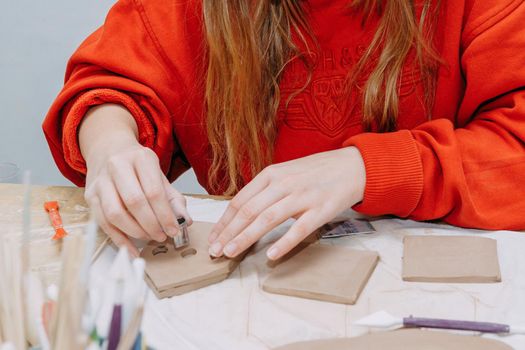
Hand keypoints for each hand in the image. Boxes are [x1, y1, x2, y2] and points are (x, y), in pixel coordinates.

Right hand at [84, 141, 190, 256]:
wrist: (109, 150)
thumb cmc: (137, 167)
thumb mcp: (159, 175)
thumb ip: (173, 198)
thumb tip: (184, 220)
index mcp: (140, 158)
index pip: (154, 191)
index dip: (165, 215)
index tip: (174, 229)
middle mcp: (117, 166)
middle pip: (134, 202)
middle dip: (151, 224)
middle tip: (162, 236)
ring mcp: (101, 181)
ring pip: (115, 213)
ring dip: (134, 231)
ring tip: (149, 237)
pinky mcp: (90, 195)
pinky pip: (103, 222)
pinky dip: (118, 239)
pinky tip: (131, 248)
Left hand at [208, 146, 365, 259]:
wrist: (353, 165)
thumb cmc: (316, 172)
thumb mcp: (286, 173)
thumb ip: (265, 190)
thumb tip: (242, 213)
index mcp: (271, 174)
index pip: (240, 200)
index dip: (224, 221)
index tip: (214, 237)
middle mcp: (283, 183)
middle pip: (249, 211)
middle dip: (228, 232)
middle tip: (215, 251)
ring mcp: (302, 196)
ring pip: (267, 219)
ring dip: (246, 237)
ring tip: (231, 253)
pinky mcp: (321, 209)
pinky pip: (299, 228)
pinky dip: (283, 242)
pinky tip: (271, 255)